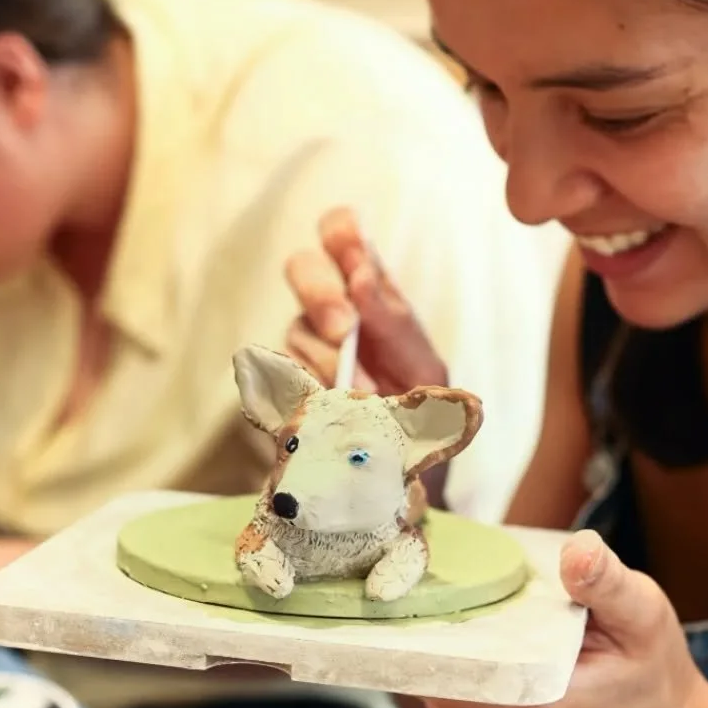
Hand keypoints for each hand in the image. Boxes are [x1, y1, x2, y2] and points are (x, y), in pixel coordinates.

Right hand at [284, 207, 446, 397]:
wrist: (403, 475)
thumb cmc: (420, 412)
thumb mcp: (423, 368)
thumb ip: (393, 323)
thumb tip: (359, 278)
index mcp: (368, 289)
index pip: (340, 233)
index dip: (340, 232)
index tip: (352, 253)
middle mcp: (329, 309)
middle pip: (302, 268)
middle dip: (321, 295)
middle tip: (344, 331)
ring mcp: (304, 347)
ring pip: (297, 330)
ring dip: (328, 360)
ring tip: (365, 394)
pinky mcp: (284, 386)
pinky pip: (284, 375)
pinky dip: (313, 390)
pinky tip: (338, 408)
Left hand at [427, 533, 707, 707]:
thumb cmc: (652, 672)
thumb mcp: (644, 616)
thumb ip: (606, 583)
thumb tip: (576, 549)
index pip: (453, 661)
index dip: (445, 624)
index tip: (452, 593)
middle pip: (439, 681)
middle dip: (449, 643)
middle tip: (472, 608)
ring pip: (440, 704)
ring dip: (455, 672)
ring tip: (487, 644)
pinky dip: (464, 700)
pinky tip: (496, 682)